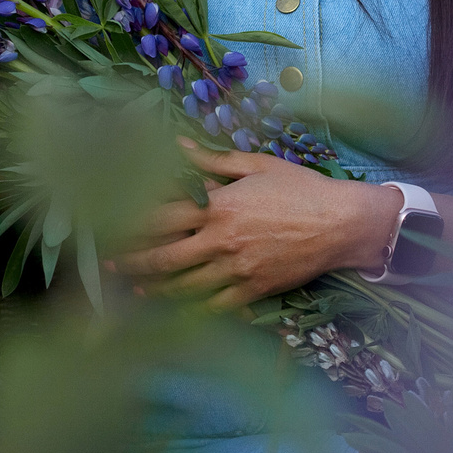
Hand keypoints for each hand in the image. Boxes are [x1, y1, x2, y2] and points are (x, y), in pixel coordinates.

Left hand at [110, 140, 401, 311]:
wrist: (342, 223)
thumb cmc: (301, 188)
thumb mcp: (257, 165)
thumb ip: (212, 159)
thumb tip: (178, 144)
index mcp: (219, 206)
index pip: (162, 217)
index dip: (132, 223)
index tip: (112, 224)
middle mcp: (222, 241)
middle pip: (164, 257)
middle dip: (133, 262)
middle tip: (110, 264)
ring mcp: (237, 270)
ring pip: (184, 287)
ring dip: (156, 288)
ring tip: (137, 287)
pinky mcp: (254, 290)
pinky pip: (215, 306)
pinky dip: (193, 309)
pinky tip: (178, 308)